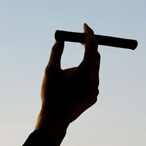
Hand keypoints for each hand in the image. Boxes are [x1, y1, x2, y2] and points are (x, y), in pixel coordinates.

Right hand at [36, 23, 100, 145]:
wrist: (54, 119)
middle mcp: (94, 80)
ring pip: (92, 69)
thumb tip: (61, 39)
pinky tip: (70, 87)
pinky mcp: (94, 97)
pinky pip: (91, 81)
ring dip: (83, 64)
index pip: (92, 46)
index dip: (89, 34)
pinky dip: (83, 77)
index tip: (84, 26)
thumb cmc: (50, 94)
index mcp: (85, 72)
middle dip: (88, 47)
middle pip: (96, 56)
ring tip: (65, 77)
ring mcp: (96, 90)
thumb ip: (56, 53)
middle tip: (78, 40)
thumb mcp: (49, 71)